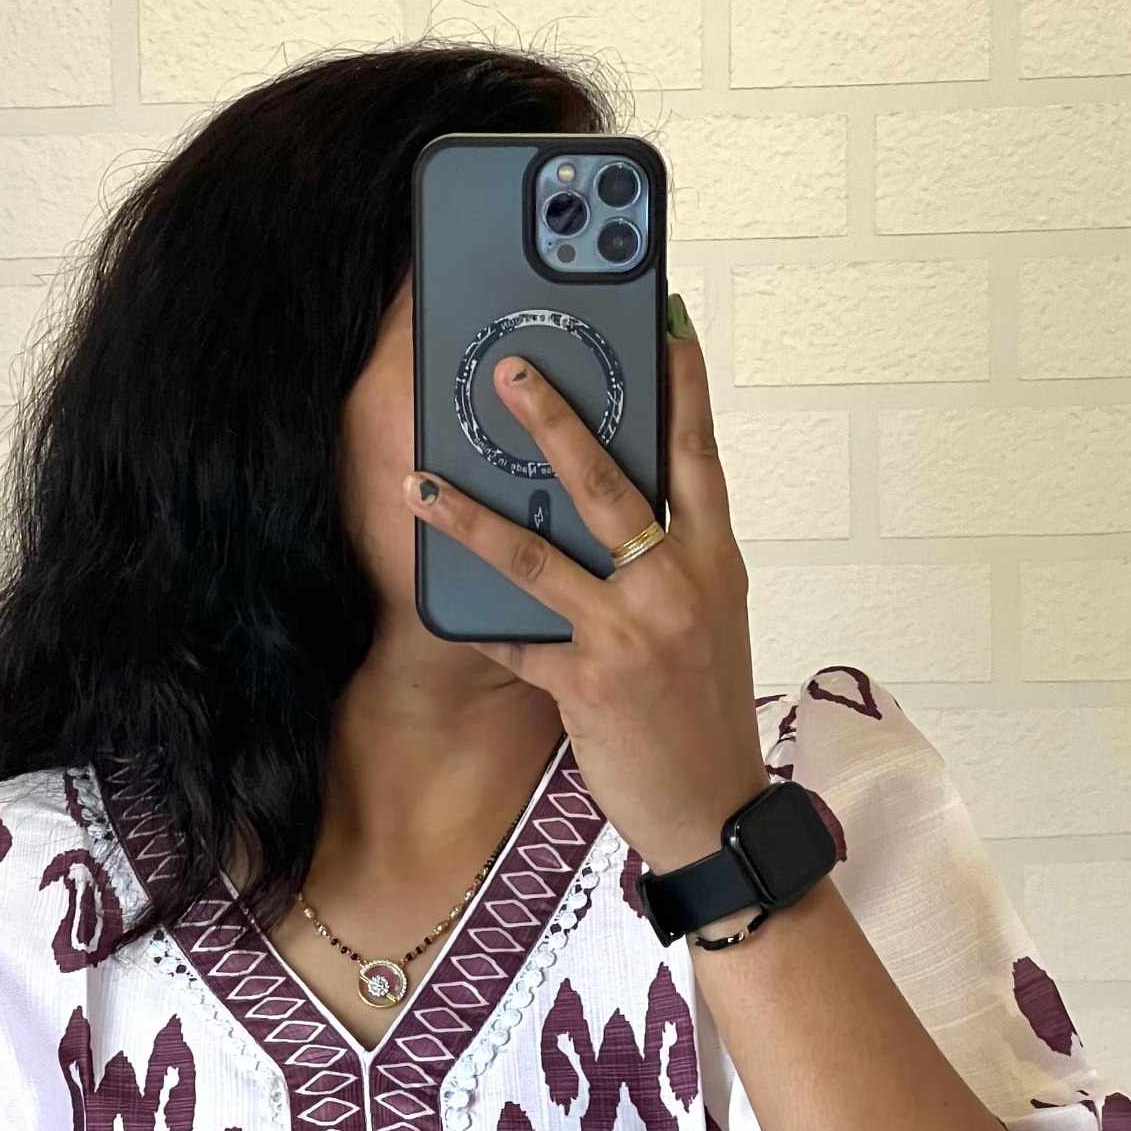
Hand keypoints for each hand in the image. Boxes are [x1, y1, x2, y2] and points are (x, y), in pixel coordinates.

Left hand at [404, 294, 768, 875]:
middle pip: (606, 483)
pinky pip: (515, 640)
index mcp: (713, 559)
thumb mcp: (708, 617)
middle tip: (506, 368)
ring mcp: (630, 633)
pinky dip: (473, 622)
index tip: (662, 323)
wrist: (714, 806)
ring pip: (536, 555)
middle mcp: (675, 585)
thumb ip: (672, 557)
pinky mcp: (587, 683)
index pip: (698, 455)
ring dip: (467, 514)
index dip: (682, 388)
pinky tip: (428, 599)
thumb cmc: (704, 706)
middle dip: (551, 418)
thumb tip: (617, 503)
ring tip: (416, 480)